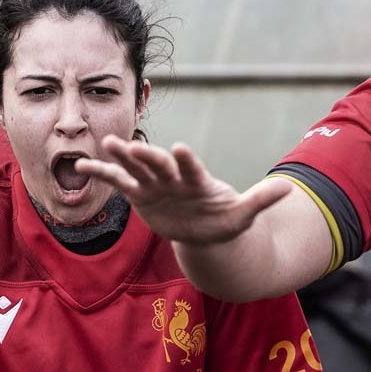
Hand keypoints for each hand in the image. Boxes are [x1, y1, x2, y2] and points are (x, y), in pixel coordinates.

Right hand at [75, 136, 291, 244]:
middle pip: (159, 165)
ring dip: (122, 156)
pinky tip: (81, 167)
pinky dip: (102, 174)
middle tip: (136, 146)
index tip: (179, 149)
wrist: (205, 227)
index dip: (186, 160)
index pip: (191, 168)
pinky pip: (118, 182)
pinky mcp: (140, 194)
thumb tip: (288, 189)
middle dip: (148, 157)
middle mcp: (173, 178)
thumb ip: (260, 201)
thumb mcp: (243, 215)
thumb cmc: (224, 219)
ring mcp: (155, 184)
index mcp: (197, 181)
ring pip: (136, 168)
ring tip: (107, 144)